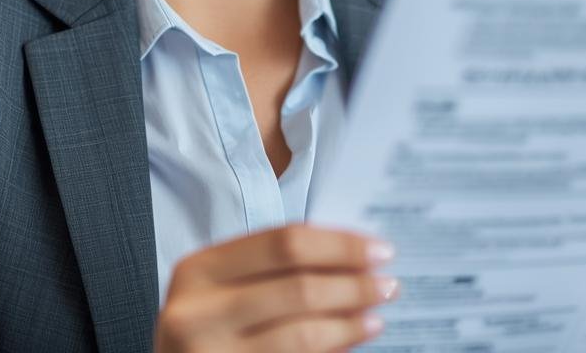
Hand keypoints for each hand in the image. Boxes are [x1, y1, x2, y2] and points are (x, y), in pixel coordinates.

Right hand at [155, 224, 399, 352]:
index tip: (378, 249)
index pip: (283, 242)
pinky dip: (335, 348)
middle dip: (353, 284)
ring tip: (378, 314)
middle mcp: (197, 312)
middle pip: (298, 287)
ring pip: (303, 333)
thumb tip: (353, 260)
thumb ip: (273, 271)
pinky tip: (355, 338)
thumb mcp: (222, 291)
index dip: (339, 245)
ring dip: (351, 321)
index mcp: (199, 270)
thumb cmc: (207, 329)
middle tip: (388, 283)